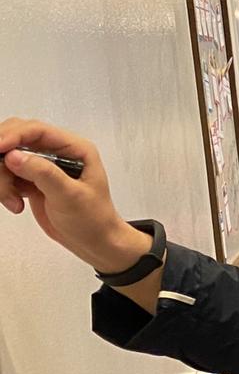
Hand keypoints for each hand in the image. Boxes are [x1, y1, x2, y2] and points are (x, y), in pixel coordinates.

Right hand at [0, 119, 149, 272]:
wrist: (94, 242)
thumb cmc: (92, 219)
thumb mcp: (70, 197)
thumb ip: (43, 174)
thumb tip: (13, 155)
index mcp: (74, 148)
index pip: (37, 130)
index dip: (12, 136)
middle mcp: (57, 152)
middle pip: (15, 139)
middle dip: (2, 159)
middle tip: (1, 178)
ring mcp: (42, 166)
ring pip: (6, 159)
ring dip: (2, 180)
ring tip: (12, 202)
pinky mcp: (30, 181)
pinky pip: (5, 175)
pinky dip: (3, 189)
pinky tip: (16, 206)